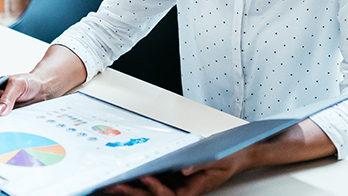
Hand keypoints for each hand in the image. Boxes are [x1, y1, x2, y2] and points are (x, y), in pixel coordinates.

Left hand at [104, 152, 247, 195]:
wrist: (235, 156)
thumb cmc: (228, 160)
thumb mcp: (218, 161)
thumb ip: (201, 166)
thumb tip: (185, 169)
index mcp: (193, 190)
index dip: (156, 189)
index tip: (145, 178)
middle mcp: (182, 190)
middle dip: (134, 193)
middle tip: (114, 187)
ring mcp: (177, 185)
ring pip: (151, 191)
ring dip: (132, 189)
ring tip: (112, 185)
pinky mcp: (174, 178)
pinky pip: (155, 181)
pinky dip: (140, 180)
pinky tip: (127, 176)